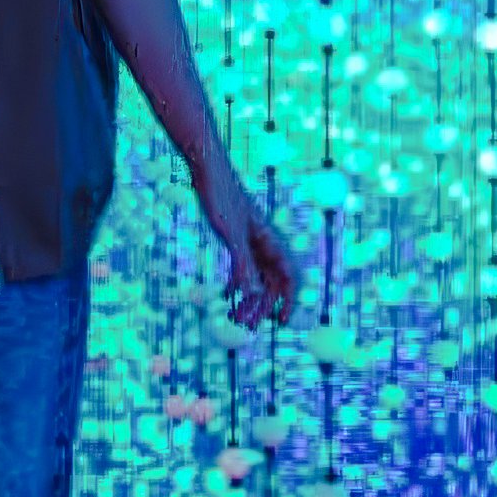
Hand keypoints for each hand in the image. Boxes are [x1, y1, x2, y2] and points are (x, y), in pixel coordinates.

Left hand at [197, 164, 300, 329]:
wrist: (207, 170)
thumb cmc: (221, 197)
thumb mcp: (230, 233)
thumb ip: (242, 263)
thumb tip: (254, 295)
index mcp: (270, 241)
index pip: (288, 277)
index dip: (288, 301)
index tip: (281, 321)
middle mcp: (265, 243)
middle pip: (271, 282)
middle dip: (262, 306)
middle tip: (247, 327)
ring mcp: (251, 241)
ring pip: (256, 277)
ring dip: (248, 297)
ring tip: (235, 317)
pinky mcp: (237, 238)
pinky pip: (242, 267)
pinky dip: (236, 282)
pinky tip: (226, 295)